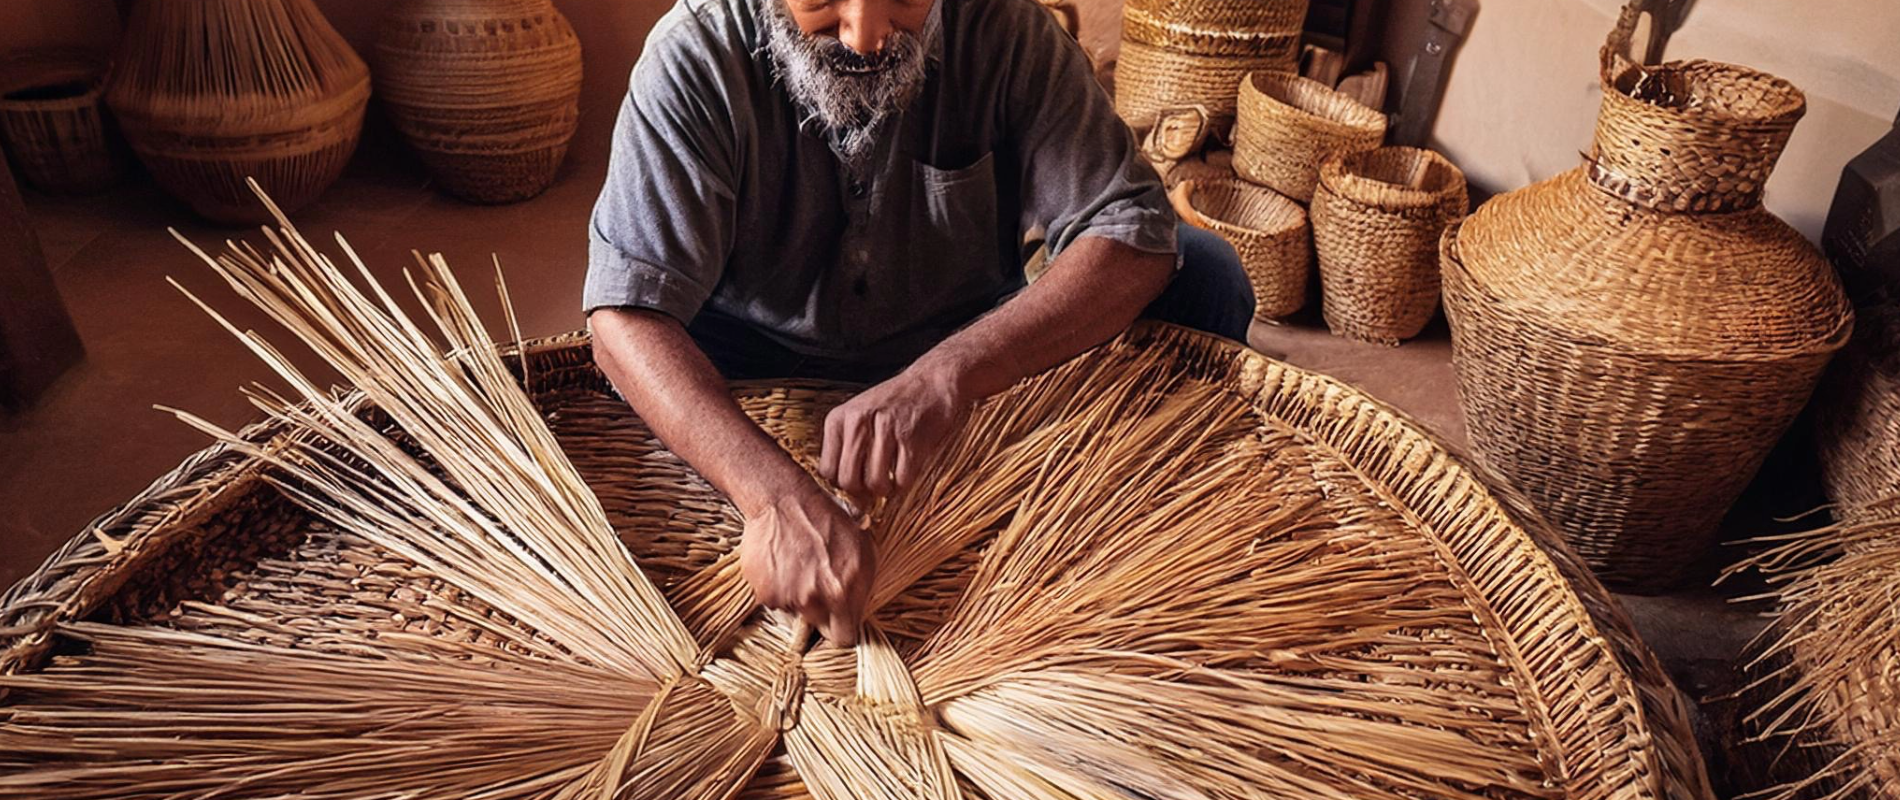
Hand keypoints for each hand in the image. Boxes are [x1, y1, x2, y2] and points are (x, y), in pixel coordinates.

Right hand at [739, 483, 874, 645]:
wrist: (783, 499)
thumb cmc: (825, 519)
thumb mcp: (862, 546)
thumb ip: (863, 584)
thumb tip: (857, 612)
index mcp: (845, 589)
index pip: (845, 637)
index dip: (842, 629)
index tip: (839, 622)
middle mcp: (817, 598)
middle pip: (819, 628)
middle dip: (821, 614)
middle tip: (817, 586)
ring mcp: (789, 598)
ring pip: (796, 614)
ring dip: (798, 599)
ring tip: (799, 567)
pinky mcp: (766, 593)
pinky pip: (776, 603)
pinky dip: (778, 589)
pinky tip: (783, 564)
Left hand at [819, 364, 969, 497]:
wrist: (931, 382)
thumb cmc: (895, 402)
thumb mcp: (857, 415)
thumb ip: (845, 446)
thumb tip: (841, 488)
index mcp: (839, 418)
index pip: (827, 470)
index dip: (841, 485)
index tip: (854, 485)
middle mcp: (858, 422)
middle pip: (848, 480)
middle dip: (862, 493)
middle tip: (872, 487)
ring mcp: (885, 429)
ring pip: (874, 483)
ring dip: (884, 490)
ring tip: (889, 480)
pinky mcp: (911, 439)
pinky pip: (902, 479)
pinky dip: (904, 484)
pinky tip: (904, 472)